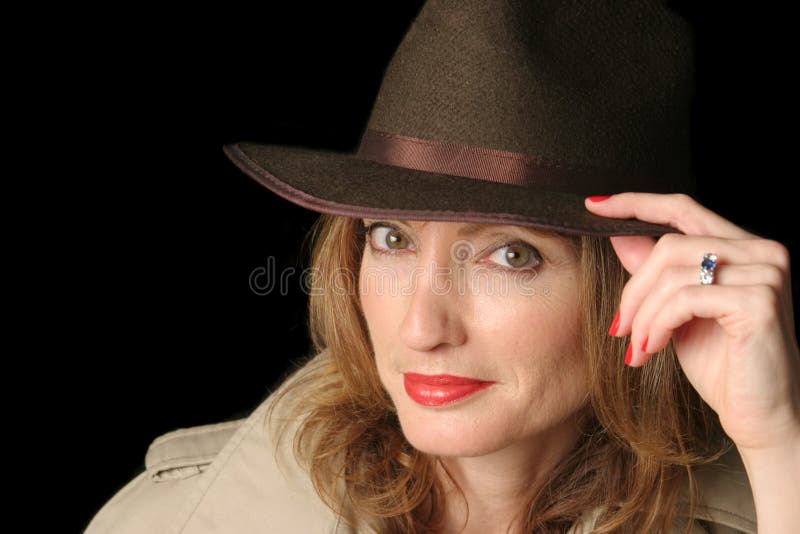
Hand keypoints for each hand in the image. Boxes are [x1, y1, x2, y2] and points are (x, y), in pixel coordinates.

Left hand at [584, 192, 799, 451]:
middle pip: (668, 244)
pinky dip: (657, 325)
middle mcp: (761, 251)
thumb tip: (620, 235)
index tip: (593, 207)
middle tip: (618, 326)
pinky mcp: (759, 301)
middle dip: (632, 288)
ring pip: (671, 273)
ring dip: (642, 314)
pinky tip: (650, 350)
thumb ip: (655, 271)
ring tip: (636, 346)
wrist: (758, 415)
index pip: (683, 207)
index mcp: (743, 247)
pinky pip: (684, 299)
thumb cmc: (721, 364)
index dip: (636, 203)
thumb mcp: (676, 311)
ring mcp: (765, 273)